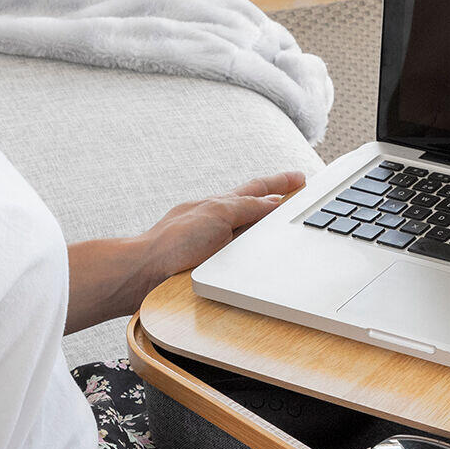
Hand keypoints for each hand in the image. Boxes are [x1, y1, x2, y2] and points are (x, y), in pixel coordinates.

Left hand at [146, 170, 306, 280]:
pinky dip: (255, 250)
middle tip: (299, 191)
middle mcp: (219, 221)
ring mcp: (215, 242)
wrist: (148, 270)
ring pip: (249, 230)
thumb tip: (272, 204)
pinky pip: (242, 254)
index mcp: (220, 204)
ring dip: (267, 226)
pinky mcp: (211, 264)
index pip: (257, 189)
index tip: (300, 178)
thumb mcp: (218, 214)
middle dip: (277, 198)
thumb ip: (247, 207)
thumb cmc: (175, 240)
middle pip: (255, 205)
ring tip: (286, 222)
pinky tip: (260, 255)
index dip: (280, 183)